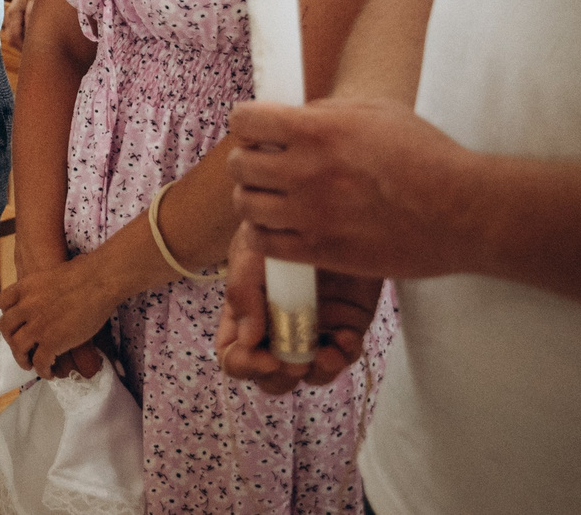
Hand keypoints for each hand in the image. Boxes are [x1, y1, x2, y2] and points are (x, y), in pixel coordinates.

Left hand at [0, 249, 120, 376]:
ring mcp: (37, 325)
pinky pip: (39, 362)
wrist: (98, 281)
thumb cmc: (85, 272)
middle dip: (11, 340)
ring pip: (18, 348)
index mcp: (25, 287)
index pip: (4, 303)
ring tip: (30, 365)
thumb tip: (53, 294)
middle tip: (21, 348)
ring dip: (22, 359)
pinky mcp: (51, 342)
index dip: (9, 316)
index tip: (16, 325)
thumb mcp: (52, 275)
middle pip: (6, 328)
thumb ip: (44, 288)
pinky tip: (49, 372)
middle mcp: (26, 306)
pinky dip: (42, 370)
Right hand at [2, 0, 36, 49]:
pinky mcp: (14, 18)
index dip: (25, 48)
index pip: (15, 38)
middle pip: (13, 41)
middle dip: (25, 48)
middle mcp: (9, 18)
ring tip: (41, 45)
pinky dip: (26, 37)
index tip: (39, 52)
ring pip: (14, 38)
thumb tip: (32, 31)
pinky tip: (37, 37)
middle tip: (41, 52)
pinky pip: (17, 33)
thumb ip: (31, 14)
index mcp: (13, 14)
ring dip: (25, 43)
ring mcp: (10, 18)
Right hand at [213, 222, 380, 392]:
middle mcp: (276, 325)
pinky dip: (345, 355)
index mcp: (246, 311)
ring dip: (316, 372)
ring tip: (328, 353)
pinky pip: (344, 355)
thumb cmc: (279, 221)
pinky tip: (347, 338)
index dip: (244, 364)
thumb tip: (247, 340)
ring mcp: (313, 327)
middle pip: (269, 374)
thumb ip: (242, 290)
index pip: (233, 352)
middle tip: (295, 360)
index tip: (265, 356)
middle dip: (280, 376)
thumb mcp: (252, 250)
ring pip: (309, 373)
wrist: (330, 204)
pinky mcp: (346, 324)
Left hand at [228, 100, 473, 279]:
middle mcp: (308, 171)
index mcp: (319, 130)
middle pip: (238, 165)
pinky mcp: (323, 253)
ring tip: (274, 197)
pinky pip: (264, 245)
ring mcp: (313, 215)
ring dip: (255, 198)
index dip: (247, 123)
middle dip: (249, 161)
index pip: (244, 120)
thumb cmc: (428, 156)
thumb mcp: (375, 112)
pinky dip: (264, 235)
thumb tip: (286, 116)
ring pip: (245, 205)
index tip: (258, 130)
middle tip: (268, 165)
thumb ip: (324, 111)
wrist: (466, 212)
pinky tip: (282, 227)